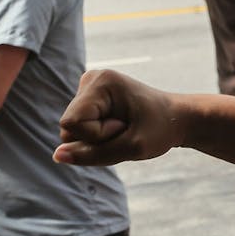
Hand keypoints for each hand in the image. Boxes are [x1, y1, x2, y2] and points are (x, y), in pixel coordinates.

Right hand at [54, 70, 181, 166]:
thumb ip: (92, 154)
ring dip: (99, 140)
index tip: (125, 127)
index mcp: (101, 82)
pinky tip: (119, 129)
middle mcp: (90, 79)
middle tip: (127, 129)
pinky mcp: (89, 101)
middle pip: (68, 129)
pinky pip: (79, 132)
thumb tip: (57, 155)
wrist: (177, 117)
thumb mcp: (132, 148)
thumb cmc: (161, 129)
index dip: (96, 136)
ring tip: (125, 129)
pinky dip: (99, 138)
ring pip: (72, 133)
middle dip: (97, 139)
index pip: (72, 124)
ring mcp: (88, 89)